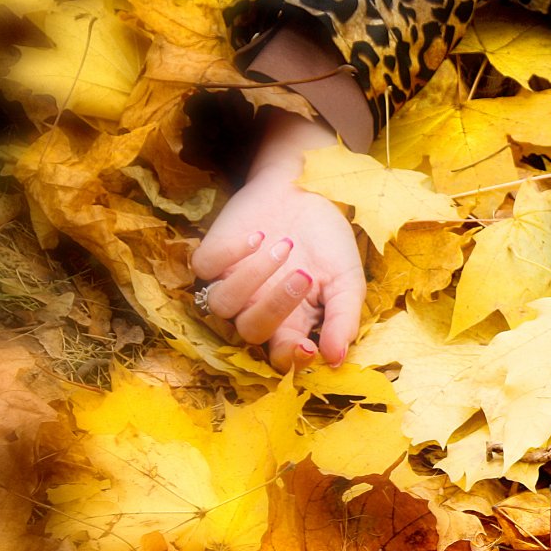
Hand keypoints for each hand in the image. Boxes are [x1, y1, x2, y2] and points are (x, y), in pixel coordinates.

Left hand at [191, 110, 364, 368]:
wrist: (304, 191)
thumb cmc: (326, 240)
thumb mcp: (346, 280)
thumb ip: (344, 318)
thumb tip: (336, 358)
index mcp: (291, 322)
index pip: (282, 356)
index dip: (289, 360)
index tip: (309, 348)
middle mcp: (256, 308)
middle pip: (250, 332)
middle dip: (276, 307)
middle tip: (304, 275)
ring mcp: (230, 283)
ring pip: (222, 304)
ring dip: (254, 277)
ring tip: (284, 246)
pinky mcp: (211, 256)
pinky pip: (204, 268)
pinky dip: (231, 253)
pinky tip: (258, 235)